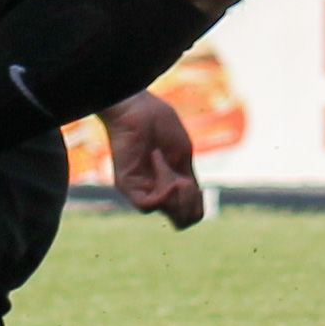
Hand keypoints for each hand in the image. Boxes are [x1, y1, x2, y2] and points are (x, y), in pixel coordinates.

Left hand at [99, 92, 204, 228]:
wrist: (139, 107)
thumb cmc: (161, 124)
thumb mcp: (183, 156)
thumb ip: (188, 183)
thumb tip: (192, 213)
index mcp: (170, 184)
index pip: (188, 214)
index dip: (198, 206)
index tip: (197, 185)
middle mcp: (155, 191)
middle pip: (181, 218)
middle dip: (191, 199)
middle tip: (185, 176)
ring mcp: (140, 189)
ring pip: (168, 211)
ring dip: (176, 191)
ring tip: (169, 164)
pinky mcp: (126, 185)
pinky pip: (148, 204)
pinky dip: (162, 194)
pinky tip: (165, 173)